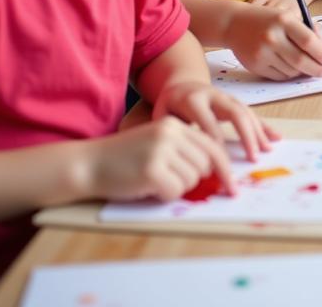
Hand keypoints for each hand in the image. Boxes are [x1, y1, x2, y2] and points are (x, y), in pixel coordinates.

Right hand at [88, 117, 235, 200]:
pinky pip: (174, 191)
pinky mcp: (152, 170)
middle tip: (167, 180)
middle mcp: (171, 133)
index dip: (224, 170)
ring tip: (153, 180)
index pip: (212, 147)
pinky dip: (164, 195)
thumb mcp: (157, 144)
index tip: (232, 187)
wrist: (89, 163)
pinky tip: (146, 187)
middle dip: (191, 180)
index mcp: (175, 125)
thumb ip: (183, 150)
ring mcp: (161, 150)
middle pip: (204, 166)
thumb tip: (215, 172)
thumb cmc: (125, 158)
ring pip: (191, 180)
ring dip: (175, 187)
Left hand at [151, 79, 279, 163]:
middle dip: (246, 135)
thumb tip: (178, 156)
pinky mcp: (235, 102)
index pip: (208, 120)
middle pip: (234, 112)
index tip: (221, 160)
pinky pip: (252, 114)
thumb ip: (170, 132)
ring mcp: (228, 97)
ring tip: (266, 151)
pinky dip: (264, 126)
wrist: (181, 84)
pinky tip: (276, 138)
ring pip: (247, 112)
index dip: (215, 139)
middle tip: (252, 157)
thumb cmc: (169, 106)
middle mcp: (215, 96)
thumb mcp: (162, 116)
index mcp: (193, 99)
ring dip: (258, 132)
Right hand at [227, 4, 321, 80]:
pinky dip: (289, 75)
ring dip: (302, 72)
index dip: (321, 53)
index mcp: (283, 20)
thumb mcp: (288, 17)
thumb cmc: (268, 20)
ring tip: (305, 67)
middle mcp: (272, 36)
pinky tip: (291, 69)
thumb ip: (309, 31)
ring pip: (291, 70)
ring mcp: (262, 52)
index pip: (308, 41)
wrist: (234, 23)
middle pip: (301, 60)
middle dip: (316, 68)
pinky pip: (279, 76)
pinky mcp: (254, 65)